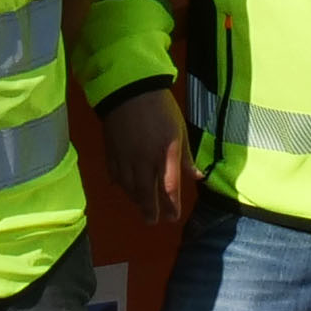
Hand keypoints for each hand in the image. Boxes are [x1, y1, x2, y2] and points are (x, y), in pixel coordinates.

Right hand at [104, 88, 187, 225]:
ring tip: (142, 207)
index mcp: (166, 153)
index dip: (171, 206)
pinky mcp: (111, 152)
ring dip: (136, 200)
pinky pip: (115, 175)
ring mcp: (126, 157)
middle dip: (151, 211)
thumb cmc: (161, 107)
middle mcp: (145, 160)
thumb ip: (186, 157)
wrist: (130, 88)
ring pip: (129, 187)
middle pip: (146, 194)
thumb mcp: (180, 129)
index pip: (169, 188)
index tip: (173, 217)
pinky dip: (120, 185)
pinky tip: (124, 189)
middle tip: (153, 221)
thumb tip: (198, 177)